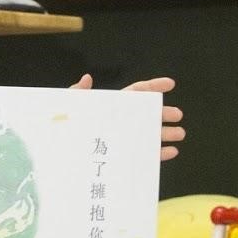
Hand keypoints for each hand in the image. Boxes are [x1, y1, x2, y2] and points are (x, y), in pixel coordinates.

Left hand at [70, 73, 184, 159]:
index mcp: (110, 106)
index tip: (170, 84)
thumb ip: (76, 94)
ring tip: (180, 134)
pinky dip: (159, 153)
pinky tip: (171, 152)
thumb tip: (87, 78)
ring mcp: (123, 140)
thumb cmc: (61, 131)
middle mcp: (120, 122)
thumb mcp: (66, 110)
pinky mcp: (123, 158)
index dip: (153, 86)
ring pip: (148, 134)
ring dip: (165, 133)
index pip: (135, 92)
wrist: (58, 159)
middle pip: (147, 113)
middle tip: (178, 115)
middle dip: (164, 113)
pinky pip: (144, 154)